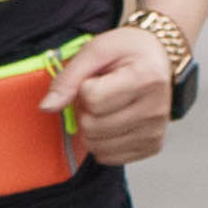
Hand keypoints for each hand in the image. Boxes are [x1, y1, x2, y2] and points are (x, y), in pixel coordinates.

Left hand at [49, 27, 177, 164]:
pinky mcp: (153, 146)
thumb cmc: (129, 51)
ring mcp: (156, 131)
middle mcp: (156, 108)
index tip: (97, 78)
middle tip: (100, 93)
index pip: (92, 99)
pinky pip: (109, 157)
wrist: (160, 57)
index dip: (85, 88)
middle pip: (92, 126)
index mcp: (146, 78)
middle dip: (86, 110)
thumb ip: (68, 78)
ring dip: (92, 127)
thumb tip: (47, 107)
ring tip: (107, 107)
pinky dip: (102, 142)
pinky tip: (113, 122)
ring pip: (97, 145)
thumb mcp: (96, 50)